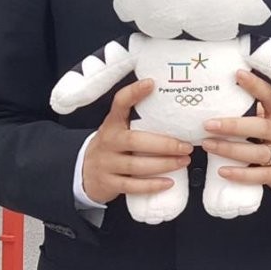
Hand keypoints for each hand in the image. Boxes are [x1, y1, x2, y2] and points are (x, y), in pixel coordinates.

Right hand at [81, 79, 192, 204]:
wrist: (85, 172)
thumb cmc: (112, 145)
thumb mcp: (118, 127)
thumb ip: (137, 117)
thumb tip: (172, 104)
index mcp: (112, 123)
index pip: (119, 103)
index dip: (134, 93)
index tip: (151, 83)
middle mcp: (108, 141)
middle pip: (135, 141)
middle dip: (164, 144)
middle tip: (185, 145)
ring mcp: (107, 163)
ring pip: (136, 166)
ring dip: (163, 164)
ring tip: (184, 160)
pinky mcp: (109, 183)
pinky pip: (132, 186)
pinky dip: (152, 185)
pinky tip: (169, 182)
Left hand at [201, 70, 270, 194]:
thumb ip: (261, 107)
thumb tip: (234, 91)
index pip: (270, 96)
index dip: (255, 85)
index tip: (238, 74)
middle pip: (259, 127)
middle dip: (233, 126)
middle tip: (209, 124)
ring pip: (255, 153)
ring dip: (229, 149)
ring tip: (208, 144)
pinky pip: (257, 176)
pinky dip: (239, 174)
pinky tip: (222, 170)